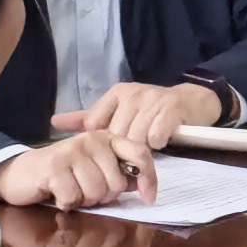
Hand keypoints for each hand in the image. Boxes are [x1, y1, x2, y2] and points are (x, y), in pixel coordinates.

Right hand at [0, 128, 153, 210]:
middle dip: (103, 197)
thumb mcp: (96, 171)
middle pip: (116, 183)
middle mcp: (92, 139)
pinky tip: (57, 194)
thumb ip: (119, 174)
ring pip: (96, 192)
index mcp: (107, 138)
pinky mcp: (54, 166)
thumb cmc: (64, 175)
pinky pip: (74, 198)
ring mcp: (72, 151)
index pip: (140, 153)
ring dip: (83, 201)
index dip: (149, 178)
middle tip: (84, 191)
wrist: (22, 174)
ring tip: (70, 191)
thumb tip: (142, 185)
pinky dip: (66, 203)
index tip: (149, 198)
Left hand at [59, 79, 219, 151]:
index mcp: (118, 93)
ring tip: (148, 148)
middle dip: (123, 149)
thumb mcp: (119, 110)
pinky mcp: (171, 109)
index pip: (96, 124)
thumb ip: (88, 118)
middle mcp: (134, 93)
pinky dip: (158, 143)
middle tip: (132, 153)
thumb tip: (54, 122)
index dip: (103, 142)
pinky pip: (155, 137)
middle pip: (116, 135)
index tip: (113, 147)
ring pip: (135, 138)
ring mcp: (153, 99)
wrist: (192, 102)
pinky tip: (163, 140)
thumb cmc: (151, 111)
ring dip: (142, 149)